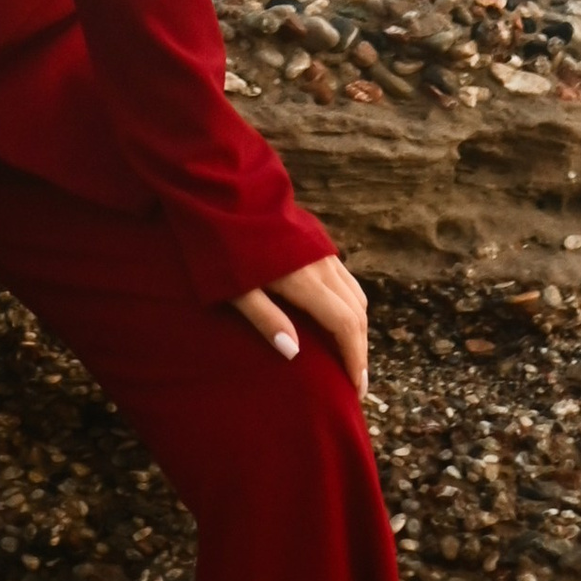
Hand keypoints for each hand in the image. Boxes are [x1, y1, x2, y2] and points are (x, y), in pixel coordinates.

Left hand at [230, 253, 370, 396]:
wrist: (224, 191)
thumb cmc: (220, 243)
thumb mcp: (233, 287)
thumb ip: (265, 318)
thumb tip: (294, 353)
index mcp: (304, 278)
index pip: (345, 326)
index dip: (354, 359)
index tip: (356, 389)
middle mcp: (322, 265)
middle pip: (357, 314)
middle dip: (360, 351)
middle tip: (356, 384)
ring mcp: (323, 252)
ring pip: (356, 296)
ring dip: (358, 329)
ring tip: (350, 357)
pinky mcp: (318, 244)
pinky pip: (347, 281)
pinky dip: (351, 306)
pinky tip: (338, 320)